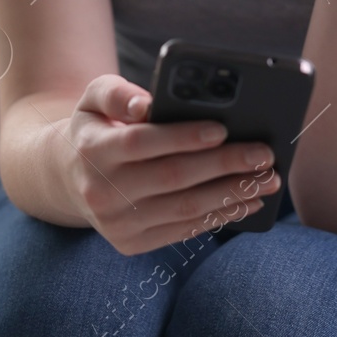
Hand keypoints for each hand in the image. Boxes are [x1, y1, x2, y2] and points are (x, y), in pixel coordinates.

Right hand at [62, 74, 279, 255]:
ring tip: (267, 180)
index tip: (222, 129)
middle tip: (264, 154)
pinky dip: (220, 216)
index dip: (183, 136)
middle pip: (173, 177)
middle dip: (225, 165)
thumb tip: (147, 104)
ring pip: (184, 209)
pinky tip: (247, 201)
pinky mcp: (131, 243)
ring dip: (232, 194)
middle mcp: (101, 190)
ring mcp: (116, 223)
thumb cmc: (97, 127)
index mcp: (92, 149)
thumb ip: (118, 93)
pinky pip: (183, 230)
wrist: (69, 176)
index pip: (142, 142)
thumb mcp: (94, 98)